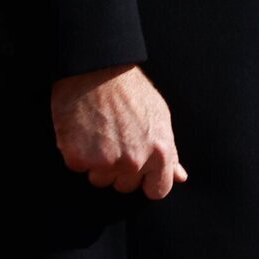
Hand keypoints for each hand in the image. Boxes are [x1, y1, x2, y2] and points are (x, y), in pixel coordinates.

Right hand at [51, 63, 187, 198]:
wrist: (96, 68)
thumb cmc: (129, 89)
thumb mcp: (159, 114)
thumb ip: (170, 150)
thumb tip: (180, 176)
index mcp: (160, 152)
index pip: (158, 190)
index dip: (147, 180)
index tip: (139, 168)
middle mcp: (134, 162)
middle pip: (126, 186)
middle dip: (120, 168)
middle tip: (115, 137)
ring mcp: (106, 163)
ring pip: (100, 179)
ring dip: (97, 163)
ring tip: (99, 131)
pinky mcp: (79, 159)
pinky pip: (79, 168)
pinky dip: (78, 152)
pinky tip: (83, 129)